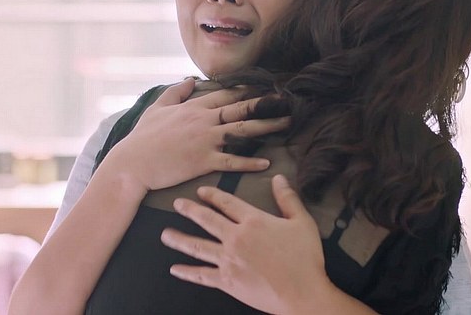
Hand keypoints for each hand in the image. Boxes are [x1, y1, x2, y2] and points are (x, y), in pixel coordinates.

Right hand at [101, 78, 288, 192]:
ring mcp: (205, 140)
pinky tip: (266, 163)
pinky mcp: (204, 161)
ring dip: (267, 127)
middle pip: (241, 109)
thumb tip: (189, 79)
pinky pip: (232, 160)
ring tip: (287, 124)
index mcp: (194, 107)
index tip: (267, 85)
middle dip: (266, 104)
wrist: (132, 164)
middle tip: (288, 100)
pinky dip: (250, 161)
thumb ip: (175, 92)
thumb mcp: (157, 108)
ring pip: (242, 131)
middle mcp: (204, 120)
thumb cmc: (143, 138)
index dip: (248, 89)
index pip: (226, 94)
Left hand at [161, 175, 334, 314]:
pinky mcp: (226, 281)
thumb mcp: (301, 222)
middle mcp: (236, 237)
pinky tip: (175, 268)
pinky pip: (202, 274)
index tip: (201, 191)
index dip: (213, 195)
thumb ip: (288, 199)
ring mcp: (228, 260)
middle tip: (177, 204)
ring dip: (180, 239)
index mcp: (253, 221)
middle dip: (190, 210)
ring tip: (165, 234)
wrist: (302, 292)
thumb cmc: (305, 257)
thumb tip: (279, 178)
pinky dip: (187, 271)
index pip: (228, 203)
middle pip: (207, 220)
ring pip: (198, 246)